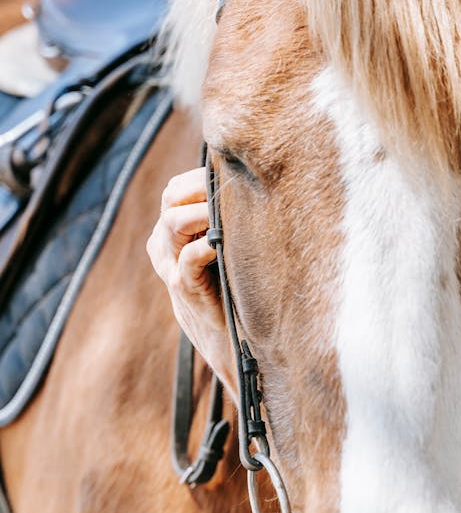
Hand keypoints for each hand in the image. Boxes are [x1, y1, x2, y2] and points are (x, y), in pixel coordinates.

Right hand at [146, 167, 236, 397]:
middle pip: (172, 199)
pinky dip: (205, 246)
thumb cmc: (229, 283)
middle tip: (231, 190)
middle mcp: (163, 245)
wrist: (225, 337)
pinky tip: (222, 243)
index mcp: (169, 231)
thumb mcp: (220, 245)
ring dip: (204, 212)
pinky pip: (188, 259)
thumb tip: (246, 180)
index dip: (199, 179)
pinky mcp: (182, 288)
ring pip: (174, 222)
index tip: (229, 176)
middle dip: (202, 189)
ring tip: (227, 213)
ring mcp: (169, 266)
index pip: (175, 189)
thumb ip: (221, 218)